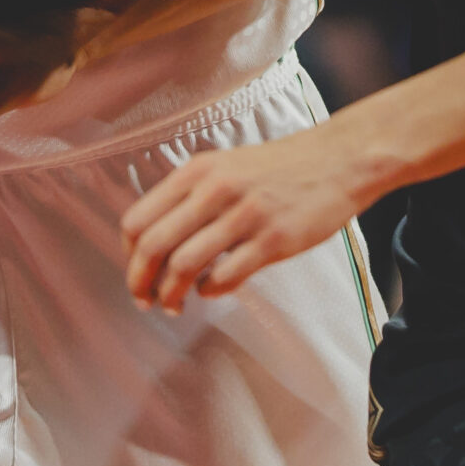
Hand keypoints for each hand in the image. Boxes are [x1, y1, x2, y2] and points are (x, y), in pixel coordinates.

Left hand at [120, 123, 370, 311]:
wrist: (335, 161)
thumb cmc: (276, 169)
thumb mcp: (223, 166)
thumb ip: (189, 196)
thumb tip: (153, 240)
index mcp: (196, 172)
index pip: (138, 220)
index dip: (129, 256)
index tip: (136, 273)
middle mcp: (214, 190)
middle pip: (153, 245)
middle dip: (140, 282)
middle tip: (144, 300)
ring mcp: (245, 215)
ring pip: (184, 264)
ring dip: (171, 293)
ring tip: (174, 304)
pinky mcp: (274, 240)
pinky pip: (226, 276)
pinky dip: (210, 291)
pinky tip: (212, 290)